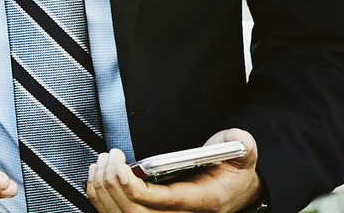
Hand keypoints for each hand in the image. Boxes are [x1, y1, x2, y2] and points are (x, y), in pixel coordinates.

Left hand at [89, 130, 261, 212]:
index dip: (135, 188)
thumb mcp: (244, 153)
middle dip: (114, 184)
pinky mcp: (150, 212)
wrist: (235, 189)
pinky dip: (101, 195)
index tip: (121, 167)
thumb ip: (241, 143)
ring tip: (103, 162)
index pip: (162, 201)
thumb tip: (234, 138)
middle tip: (110, 158)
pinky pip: (118, 211)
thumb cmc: (234, 174)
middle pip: (134, 211)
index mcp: (202, 200)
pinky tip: (99, 175)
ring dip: (104, 188)